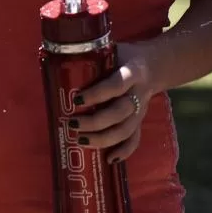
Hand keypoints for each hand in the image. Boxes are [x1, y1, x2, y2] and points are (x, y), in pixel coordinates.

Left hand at [70, 42, 154, 162]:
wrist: (154, 64)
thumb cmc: (123, 58)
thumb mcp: (113, 52)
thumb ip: (93, 59)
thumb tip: (57, 66)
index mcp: (132, 72)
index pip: (116, 85)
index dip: (98, 94)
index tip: (77, 100)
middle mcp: (139, 93)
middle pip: (120, 112)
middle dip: (95, 122)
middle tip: (73, 124)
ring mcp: (141, 109)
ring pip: (126, 129)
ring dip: (103, 139)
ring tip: (81, 140)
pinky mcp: (140, 121)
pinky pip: (135, 140)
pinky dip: (124, 151)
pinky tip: (109, 160)